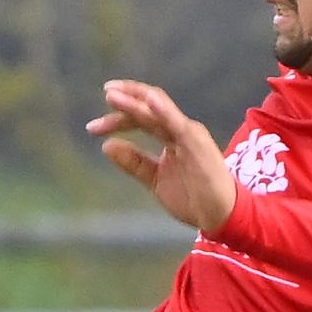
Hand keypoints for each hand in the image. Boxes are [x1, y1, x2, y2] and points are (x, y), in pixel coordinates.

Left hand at [87, 80, 236, 233]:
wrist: (219, 216)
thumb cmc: (193, 197)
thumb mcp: (155, 179)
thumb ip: (134, 162)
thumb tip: (106, 146)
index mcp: (170, 136)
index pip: (141, 118)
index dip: (117, 119)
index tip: (93, 127)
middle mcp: (179, 129)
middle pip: (147, 109)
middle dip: (123, 103)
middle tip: (104, 95)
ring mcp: (188, 134)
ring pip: (158, 110)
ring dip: (135, 101)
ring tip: (112, 94)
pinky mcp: (197, 143)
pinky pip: (178, 123)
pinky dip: (164, 111)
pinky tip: (149, 102)